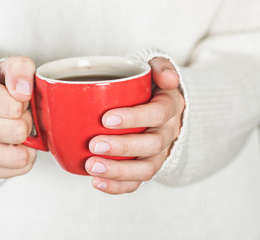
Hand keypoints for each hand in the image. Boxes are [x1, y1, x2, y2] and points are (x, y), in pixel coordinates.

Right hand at [0, 56, 36, 177]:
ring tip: (15, 130)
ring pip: (20, 156)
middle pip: (19, 131)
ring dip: (27, 142)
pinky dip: (25, 156)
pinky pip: (21, 168)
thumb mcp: (7, 69)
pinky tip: (14, 144)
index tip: (17, 98)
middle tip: (18, 116)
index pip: (15, 107)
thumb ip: (20, 69)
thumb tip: (23, 91)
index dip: (25, 101)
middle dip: (27, 121)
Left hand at [85, 57, 184, 193]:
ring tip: (92, 167)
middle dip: (122, 147)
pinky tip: (97, 182)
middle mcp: (168, 132)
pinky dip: (118, 186)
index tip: (106, 119)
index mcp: (169, 106)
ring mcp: (159, 153)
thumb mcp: (156, 68)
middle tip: (94, 144)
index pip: (158, 114)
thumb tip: (168, 78)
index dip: (134, 118)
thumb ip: (160, 66)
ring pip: (146, 168)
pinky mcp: (147, 166)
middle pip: (152, 145)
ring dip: (118, 171)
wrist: (159, 106)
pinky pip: (138, 182)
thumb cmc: (150, 87)